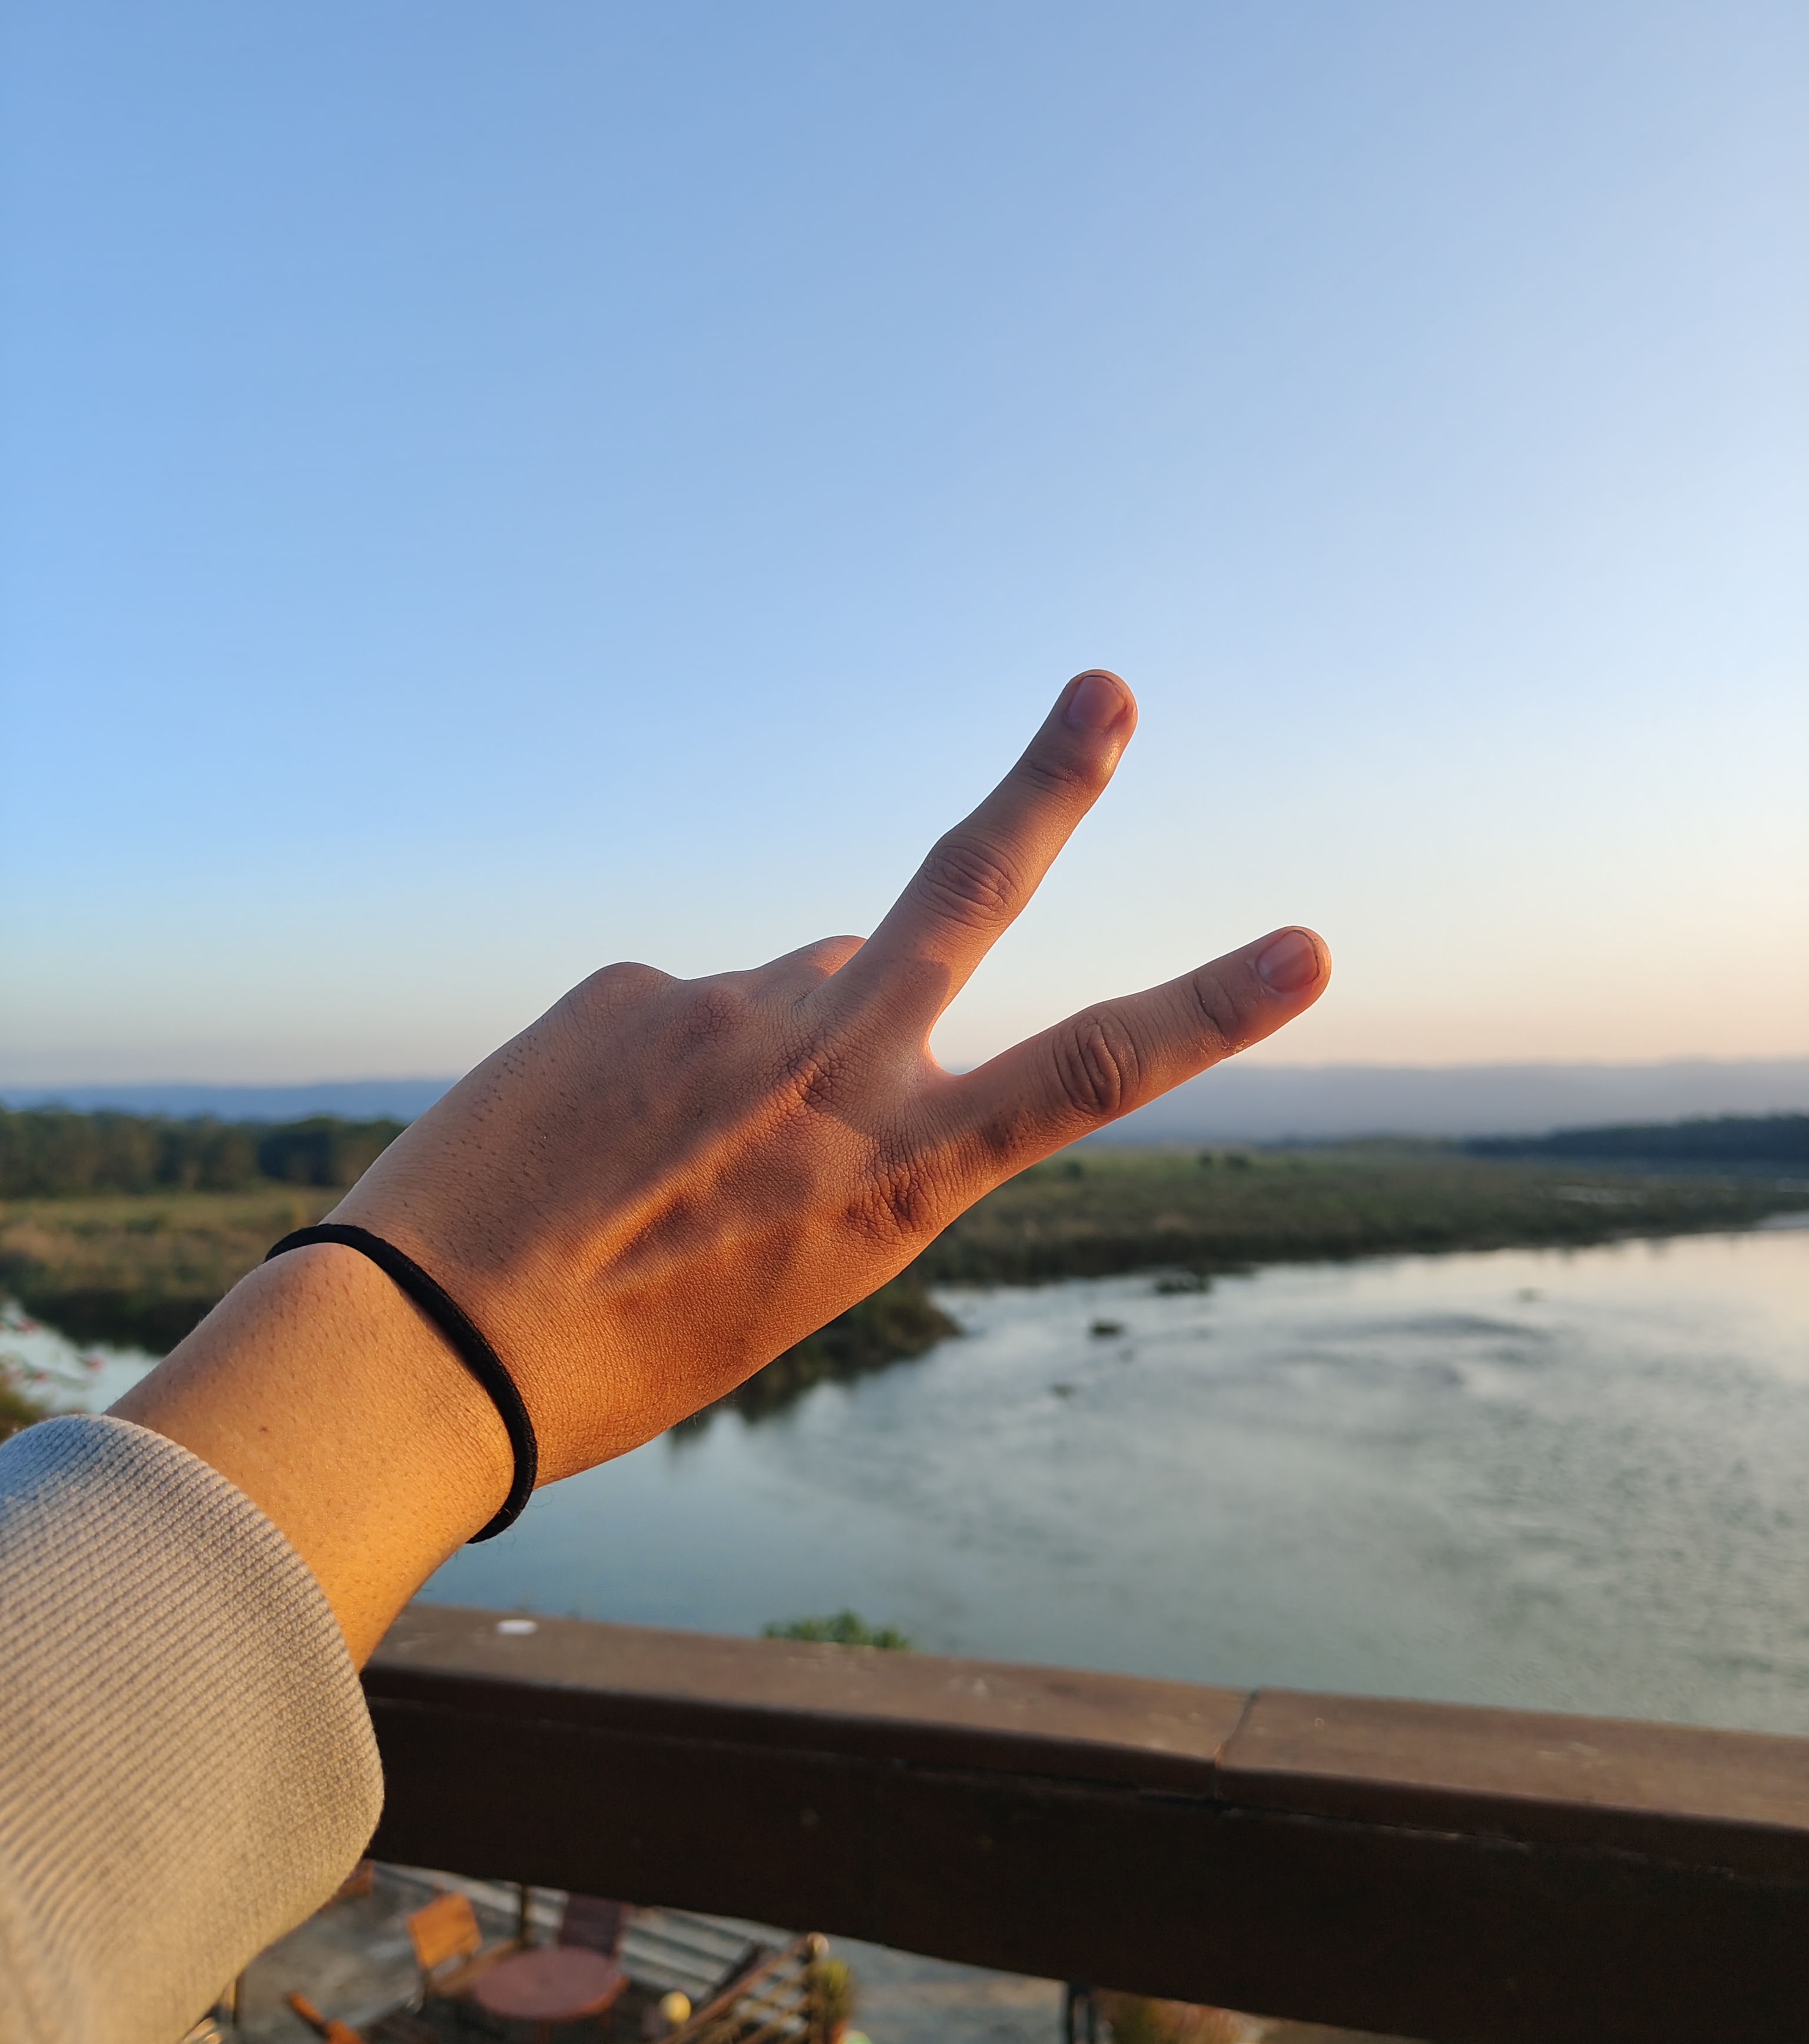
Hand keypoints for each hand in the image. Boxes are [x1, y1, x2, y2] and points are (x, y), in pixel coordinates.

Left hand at [338, 668, 1329, 1474]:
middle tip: (1105, 688)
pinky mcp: (632, 982)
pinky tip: (596, 1140)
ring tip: (679, 1155)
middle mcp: (829, 1073)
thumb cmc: (624, 1355)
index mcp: (892, 1183)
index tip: (1306, 945)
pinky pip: (685, 1005)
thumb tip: (840, 979)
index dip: (1209, 1009)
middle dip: (1050, 785)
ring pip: (800, 981)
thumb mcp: (790, 1274)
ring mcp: (726, 1008)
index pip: (1085, 1075)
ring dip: (776, 1039)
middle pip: (962, 891)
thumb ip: (845, 1121)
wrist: (429, 1347)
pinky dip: (665, 1059)